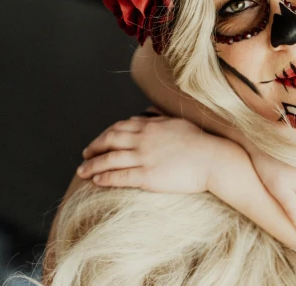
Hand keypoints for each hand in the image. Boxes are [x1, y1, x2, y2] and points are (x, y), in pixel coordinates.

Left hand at [78, 114, 227, 193]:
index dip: (105, 135)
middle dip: (94, 148)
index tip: (98, 142)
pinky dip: (104, 178)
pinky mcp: (147, 176)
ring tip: (82, 172)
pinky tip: (95, 181)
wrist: (213, 159)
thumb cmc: (200, 142)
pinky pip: (120, 176)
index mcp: (151, 126)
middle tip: (85, 155)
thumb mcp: (177, 123)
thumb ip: (159, 118)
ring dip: (92, 165)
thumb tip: (147, 114)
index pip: (119, 127)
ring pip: (110, 159)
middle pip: (109, 140)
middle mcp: (144, 139)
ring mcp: (144, 157)